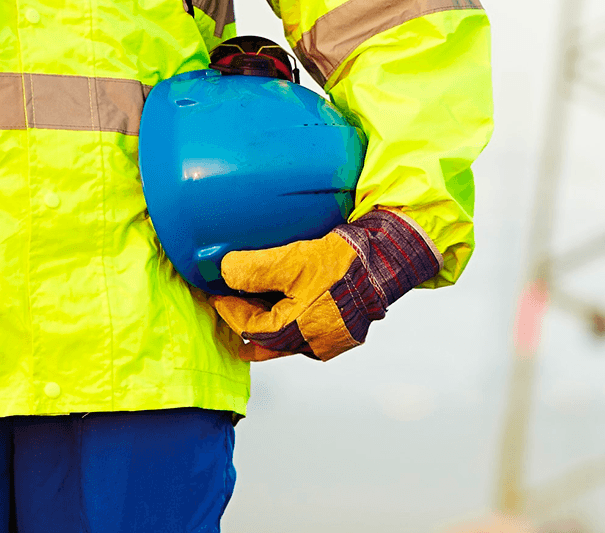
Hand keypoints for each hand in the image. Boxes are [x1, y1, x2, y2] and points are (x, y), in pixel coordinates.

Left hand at [211, 209, 441, 360]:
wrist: (386, 261)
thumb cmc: (342, 263)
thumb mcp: (291, 260)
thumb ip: (253, 269)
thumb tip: (224, 272)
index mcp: (295, 330)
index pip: (249, 327)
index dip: (229, 311)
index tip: (217, 295)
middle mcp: (313, 344)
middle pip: (268, 343)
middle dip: (247, 329)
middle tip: (230, 315)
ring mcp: (332, 342)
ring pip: (290, 345)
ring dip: (270, 333)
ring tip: (254, 326)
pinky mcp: (347, 335)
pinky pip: (311, 339)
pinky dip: (295, 331)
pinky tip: (293, 318)